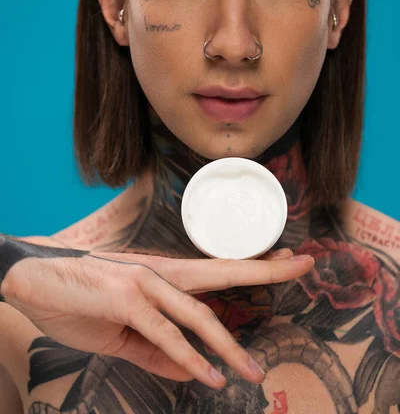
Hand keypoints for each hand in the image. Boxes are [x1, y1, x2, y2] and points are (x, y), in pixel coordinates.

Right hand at [0, 235, 313, 387]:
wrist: (35, 280)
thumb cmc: (80, 298)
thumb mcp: (124, 331)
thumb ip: (158, 350)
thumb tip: (194, 371)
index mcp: (163, 277)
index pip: (217, 269)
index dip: (254, 264)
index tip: (285, 259)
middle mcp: (161, 273)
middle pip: (222, 271)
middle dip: (266, 269)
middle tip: (303, 264)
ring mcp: (145, 282)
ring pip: (198, 312)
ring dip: (228, 345)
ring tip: (253, 371)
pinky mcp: (124, 299)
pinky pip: (164, 334)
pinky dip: (188, 357)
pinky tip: (208, 375)